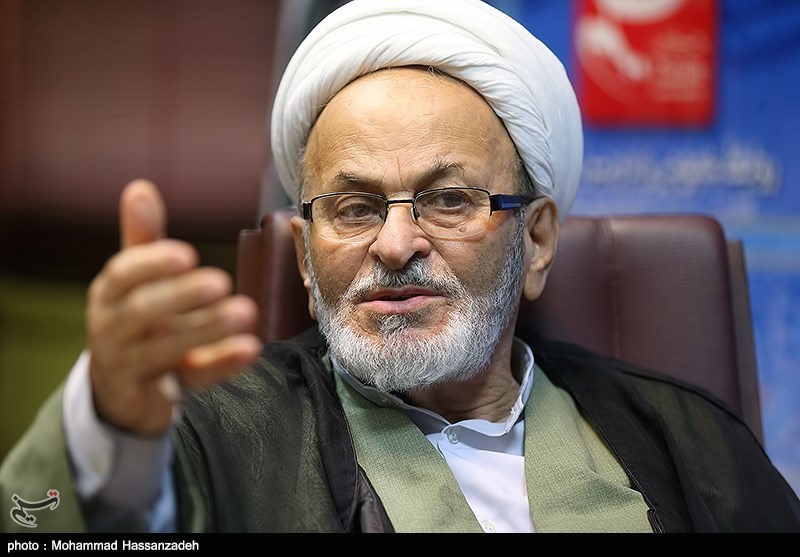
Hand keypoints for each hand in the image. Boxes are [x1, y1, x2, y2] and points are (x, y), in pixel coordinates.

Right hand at [85, 179, 260, 435]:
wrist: (118, 390)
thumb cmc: (132, 321)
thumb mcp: (133, 281)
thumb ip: (141, 238)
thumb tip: (140, 186)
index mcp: (109, 295)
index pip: (123, 275)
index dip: (152, 263)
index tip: (186, 254)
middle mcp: (112, 330)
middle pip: (141, 312)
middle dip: (181, 296)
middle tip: (221, 280)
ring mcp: (131, 365)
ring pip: (164, 349)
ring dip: (206, 329)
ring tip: (246, 312)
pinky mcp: (156, 395)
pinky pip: (190, 381)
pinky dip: (220, 366)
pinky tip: (250, 349)